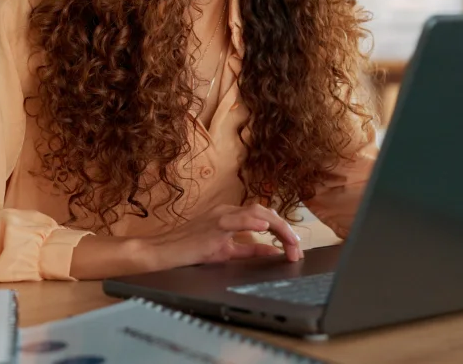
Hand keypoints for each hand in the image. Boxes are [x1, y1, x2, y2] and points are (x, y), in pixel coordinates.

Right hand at [141, 204, 302, 271]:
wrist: (164, 251)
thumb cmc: (190, 250)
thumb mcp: (226, 251)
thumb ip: (249, 250)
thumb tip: (272, 251)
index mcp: (231, 215)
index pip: (264, 218)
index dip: (283, 231)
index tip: (294, 248)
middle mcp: (228, 210)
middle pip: (265, 212)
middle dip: (285, 230)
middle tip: (297, 249)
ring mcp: (220, 215)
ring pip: (256, 213)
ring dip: (277, 227)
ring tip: (291, 241)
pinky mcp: (212, 225)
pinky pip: (236, 220)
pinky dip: (252, 222)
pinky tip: (265, 227)